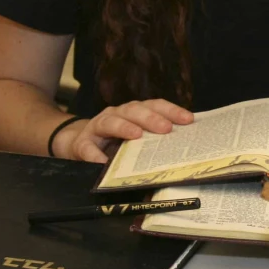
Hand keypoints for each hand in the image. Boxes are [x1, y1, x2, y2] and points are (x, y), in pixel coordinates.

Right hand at [52, 99, 192, 162]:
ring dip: (124, 127)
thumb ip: (154, 138)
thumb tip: (184, 147)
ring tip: (136, 136)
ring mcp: (97, 127)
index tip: (188, 120)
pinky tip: (102, 162)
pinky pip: (87, 148)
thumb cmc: (115, 141)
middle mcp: (116, 114)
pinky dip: (94, 154)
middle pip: (133, 111)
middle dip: (150, 118)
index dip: (171, 111)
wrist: (80, 144)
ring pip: (110, 122)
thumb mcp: (135, 137)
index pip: (154, 105)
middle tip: (166, 129)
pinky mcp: (81, 143)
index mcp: (133, 112)